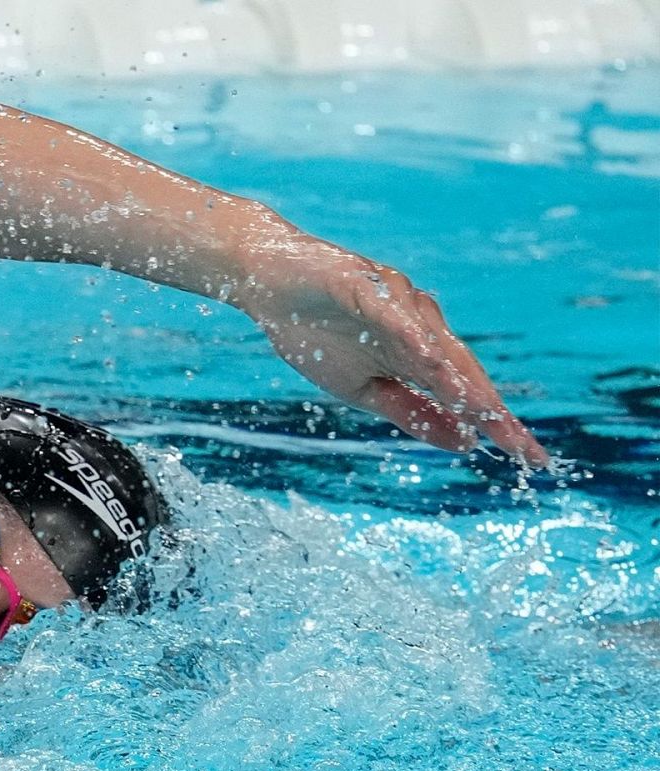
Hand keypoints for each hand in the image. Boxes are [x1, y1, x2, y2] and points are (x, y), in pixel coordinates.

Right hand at [232, 237, 548, 465]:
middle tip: (523, 448)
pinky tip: (432, 361)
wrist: (266, 283)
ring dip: (461, 381)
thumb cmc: (314, 331)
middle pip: (464, 371)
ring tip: (487, 414)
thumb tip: (466, 443)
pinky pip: (391, 315)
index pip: (466, 393)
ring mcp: (395, 303)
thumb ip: (413, 412)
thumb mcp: (363, 389)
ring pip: (435, 346)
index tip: (530, 461)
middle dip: (492, 410)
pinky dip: (413, 338)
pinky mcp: (364, 284)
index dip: (497, 425)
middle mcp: (419, 325)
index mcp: (419, 355)